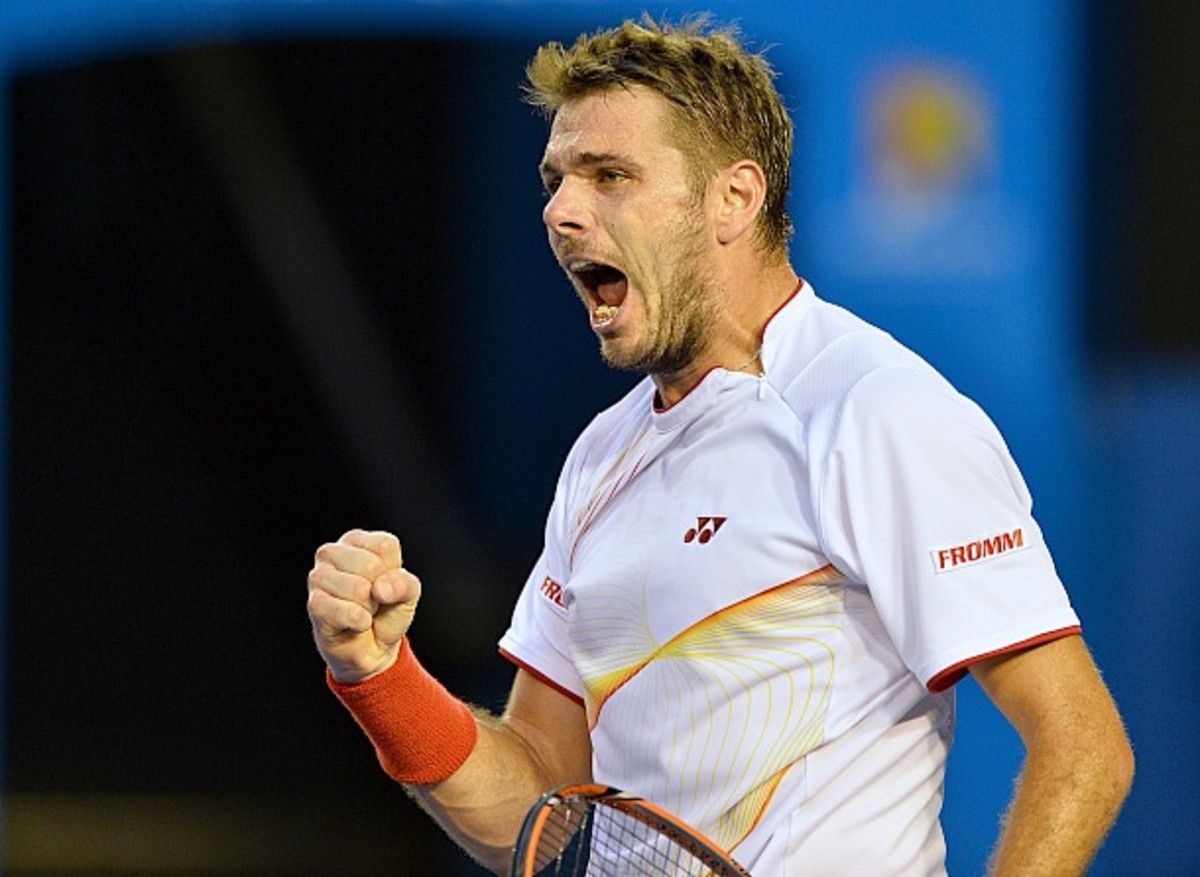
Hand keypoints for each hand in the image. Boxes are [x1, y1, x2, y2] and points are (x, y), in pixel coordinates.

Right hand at [307, 529, 420, 683]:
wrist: (373, 649)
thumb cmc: (387, 612)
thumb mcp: (408, 593)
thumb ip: (404, 583)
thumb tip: (380, 589)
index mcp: (356, 541)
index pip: (385, 545)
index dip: (394, 572)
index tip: (385, 584)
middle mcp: (332, 553)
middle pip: (371, 565)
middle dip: (380, 591)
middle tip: (373, 602)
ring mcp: (318, 578)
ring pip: (358, 588)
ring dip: (369, 608)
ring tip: (363, 612)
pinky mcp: (314, 604)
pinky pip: (342, 611)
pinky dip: (358, 621)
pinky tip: (357, 624)